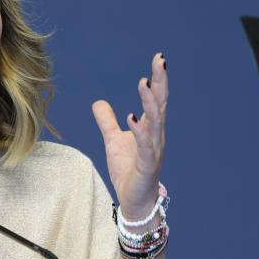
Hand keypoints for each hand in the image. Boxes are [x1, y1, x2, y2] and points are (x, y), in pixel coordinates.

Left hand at [91, 53, 167, 218]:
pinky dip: (139, 131)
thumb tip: (98, 102)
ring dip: (150, 101)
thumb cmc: (128, 170)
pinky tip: (131, 117)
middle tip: (160, 60)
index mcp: (150, 127)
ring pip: (155, 121)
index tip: (158, 57)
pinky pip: (145, 145)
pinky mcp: (147, 165)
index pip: (156, 98)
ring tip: (145, 82)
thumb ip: (107, 121)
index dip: (157, 79)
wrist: (134, 200)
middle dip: (161, 82)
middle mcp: (156, 135)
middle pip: (160, 104)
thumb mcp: (113, 141)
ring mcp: (153, 149)